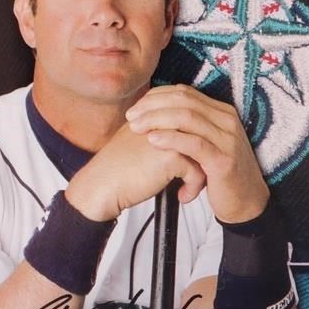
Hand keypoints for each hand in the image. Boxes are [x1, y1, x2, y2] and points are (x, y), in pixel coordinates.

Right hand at [65, 120, 205, 220]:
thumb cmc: (118, 167)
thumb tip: (184, 137)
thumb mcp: (138, 139)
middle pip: (200, 134)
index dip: (195, 138)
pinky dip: (192, 187)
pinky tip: (182, 196)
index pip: (188, 118)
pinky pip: (197, 171)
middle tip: (199, 174)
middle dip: (204, 155)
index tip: (195, 157)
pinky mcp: (172, 155)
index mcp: (154, 112)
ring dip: (201, 173)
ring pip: (203, 152)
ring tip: (191, 186)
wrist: (103, 184)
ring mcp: (170, 135)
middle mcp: (164, 119)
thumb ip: (159, 131)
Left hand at [125, 84, 268, 223]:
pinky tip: (153, 140)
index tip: (136, 107)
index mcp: (221, 112)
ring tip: (136, 127)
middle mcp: (227, 120)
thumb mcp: (205, 144)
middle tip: (131, 116)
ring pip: (187, 118)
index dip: (157, 96)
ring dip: (157, 119)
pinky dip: (171, 139)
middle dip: (152, 106)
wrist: (246, 202)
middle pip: (184, 101)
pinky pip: (194, 143)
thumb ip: (188, 128)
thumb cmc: (220, 174)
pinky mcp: (223, 160)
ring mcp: (227, 139)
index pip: (185, 92)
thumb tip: (156, 114)